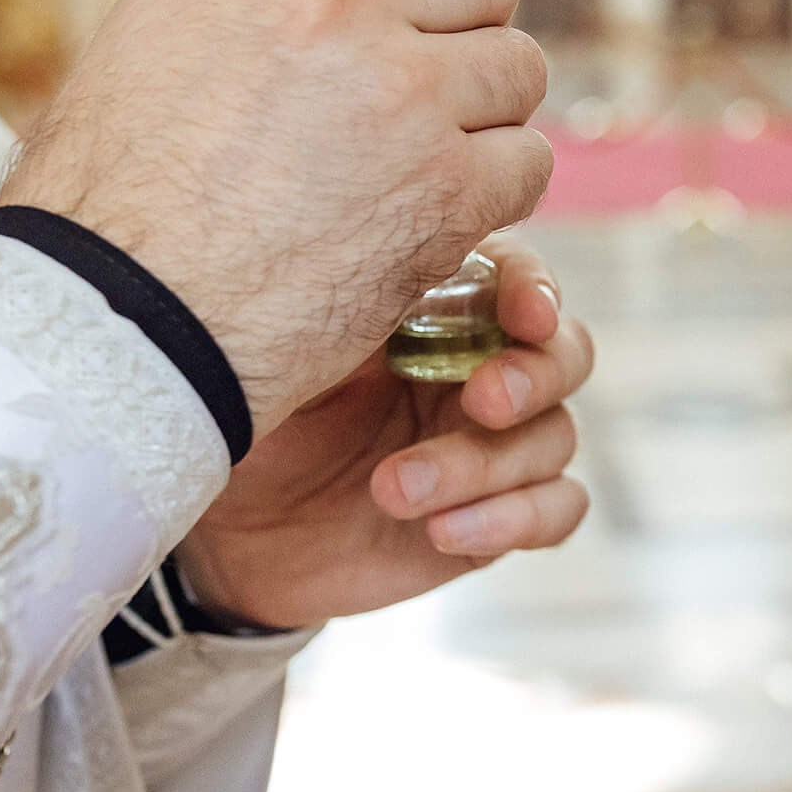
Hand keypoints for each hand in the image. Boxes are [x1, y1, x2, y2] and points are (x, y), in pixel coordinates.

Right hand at [0, 0, 552, 435]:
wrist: (113, 325)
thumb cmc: (116, 192)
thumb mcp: (164, 27)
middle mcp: (336, 1)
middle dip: (470, 21)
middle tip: (425, 79)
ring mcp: (402, 96)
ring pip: (519, 66)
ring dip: (484, 112)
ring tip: (415, 155)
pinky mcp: (445, 192)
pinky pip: (528, 160)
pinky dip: (493, 190)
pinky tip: (430, 213)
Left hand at [174, 237, 593, 629]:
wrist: (225, 540)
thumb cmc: (254, 424)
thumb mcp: (290, 352)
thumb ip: (359, 307)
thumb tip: (416, 251)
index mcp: (437, 315)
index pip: (516, 279)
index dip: (533, 289)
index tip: (522, 315)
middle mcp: (478, 373)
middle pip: (566, 353)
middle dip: (534, 375)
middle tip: (482, 401)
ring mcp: (493, 448)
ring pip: (554, 437)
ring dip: (483, 465)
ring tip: (394, 492)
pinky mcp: (495, 518)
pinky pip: (557, 511)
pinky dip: (515, 518)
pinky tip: (442, 531)